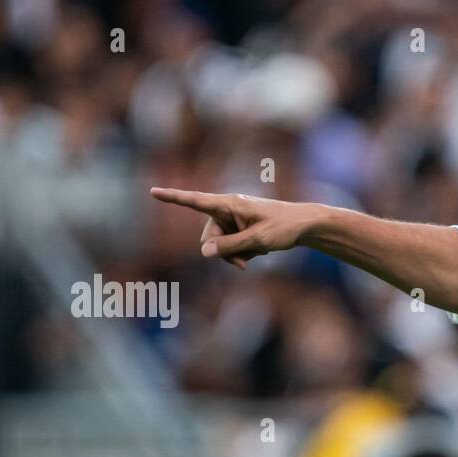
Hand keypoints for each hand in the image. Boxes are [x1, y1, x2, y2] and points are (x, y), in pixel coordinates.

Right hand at [149, 188, 319, 269]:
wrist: (304, 226)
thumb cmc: (284, 227)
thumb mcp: (257, 240)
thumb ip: (229, 246)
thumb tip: (203, 251)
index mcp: (229, 203)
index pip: (196, 200)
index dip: (173, 198)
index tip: (153, 191)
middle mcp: (227, 209)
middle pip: (208, 236)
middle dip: (221, 251)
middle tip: (242, 263)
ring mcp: (233, 220)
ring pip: (219, 245)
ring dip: (234, 254)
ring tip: (257, 253)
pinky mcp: (240, 229)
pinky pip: (231, 246)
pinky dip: (242, 252)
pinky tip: (260, 250)